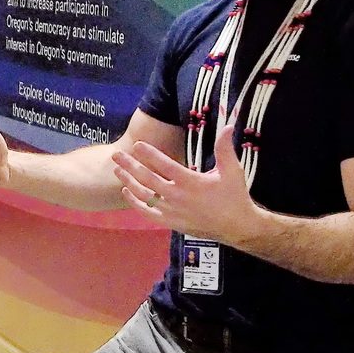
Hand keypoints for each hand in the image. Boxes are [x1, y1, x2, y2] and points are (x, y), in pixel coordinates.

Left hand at [112, 125, 264, 243]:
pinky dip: (135, 203)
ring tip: (117, 171)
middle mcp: (177, 196)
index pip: (164, 165)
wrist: (237, 227)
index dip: (149, 154)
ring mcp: (172, 211)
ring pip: (144, 195)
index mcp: (190, 182)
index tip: (136, 144)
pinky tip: (126, 192)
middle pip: (147, 178)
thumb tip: (228, 126)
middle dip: (130, 165)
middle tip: (116, 155)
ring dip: (129, 182)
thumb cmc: (234, 196)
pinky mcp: (171, 222)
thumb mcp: (232, 171)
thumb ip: (225, 148)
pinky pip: (147, 213)